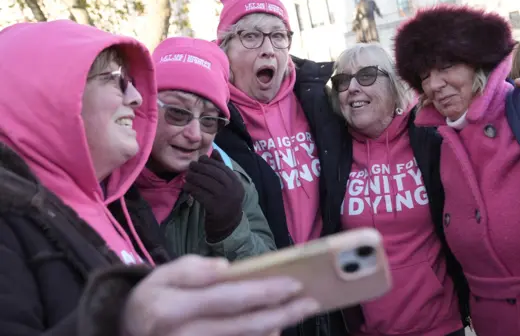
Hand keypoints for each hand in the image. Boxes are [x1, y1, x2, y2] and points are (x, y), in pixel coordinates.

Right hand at [122, 255, 319, 335]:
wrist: (129, 332)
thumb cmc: (153, 298)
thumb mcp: (162, 274)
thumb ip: (192, 269)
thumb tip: (226, 268)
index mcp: (172, 309)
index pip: (228, 298)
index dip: (264, 292)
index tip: (294, 283)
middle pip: (243, 326)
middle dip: (282, 313)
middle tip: (310, 302)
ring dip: (276, 327)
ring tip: (299, 312)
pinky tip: (275, 328)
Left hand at [184, 153, 243, 241]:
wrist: (228, 224)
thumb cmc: (226, 201)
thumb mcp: (228, 185)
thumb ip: (222, 168)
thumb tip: (215, 151)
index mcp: (236, 182)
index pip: (222, 167)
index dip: (210, 162)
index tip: (200, 159)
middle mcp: (232, 189)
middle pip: (213, 173)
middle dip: (200, 168)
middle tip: (191, 166)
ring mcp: (224, 198)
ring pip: (205, 183)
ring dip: (194, 177)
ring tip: (187, 175)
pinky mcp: (214, 207)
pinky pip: (200, 194)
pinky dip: (191, 188)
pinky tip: (186, 186)